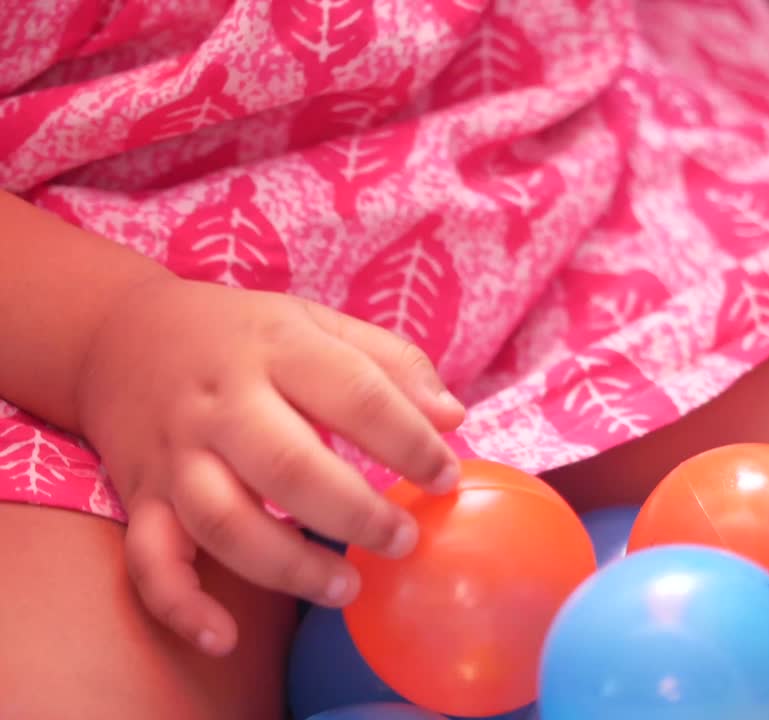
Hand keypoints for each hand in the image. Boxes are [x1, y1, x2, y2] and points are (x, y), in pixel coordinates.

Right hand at [74, 276, 465, 655]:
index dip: (410, 441)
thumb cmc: (242, 335)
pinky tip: (224, 636)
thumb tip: (453, 417)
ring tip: (346, 588)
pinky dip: (182, 605)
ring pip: (225, 522)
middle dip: (356, 514)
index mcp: (277, 349)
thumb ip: (391, 362)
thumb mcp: (316, 322)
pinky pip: (151, 560)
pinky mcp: (142, 497)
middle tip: (402, 541)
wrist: (119, 334)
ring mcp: (177, 454)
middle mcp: (223, 404)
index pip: (355, 395)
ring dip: (289, 567)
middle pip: (289, 467)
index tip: (445, 478)